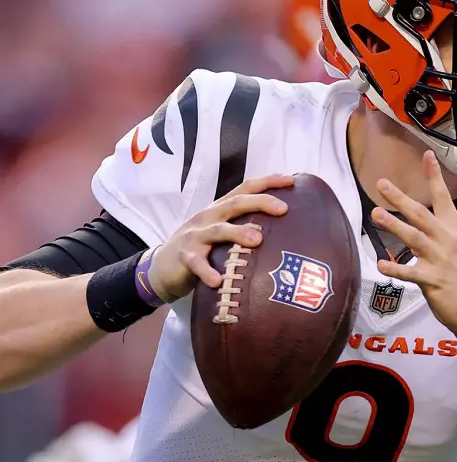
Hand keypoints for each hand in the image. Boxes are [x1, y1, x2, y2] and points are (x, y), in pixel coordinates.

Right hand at [148, 174, 293, 300]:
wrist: (161, 268)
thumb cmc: (201, 249)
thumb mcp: (222, 232)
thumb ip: (244, 228)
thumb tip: (282, 230)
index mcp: (220, 209)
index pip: (246, 188)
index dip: (268, 182)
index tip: (291, 180)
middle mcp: (209, 217)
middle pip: (236, 203)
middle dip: (260, 203)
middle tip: (283, 209)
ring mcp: (195, 235)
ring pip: (218, 230)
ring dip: (238, 233)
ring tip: (257, 239)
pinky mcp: (184, 257)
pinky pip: (196, 263)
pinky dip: (207, 272)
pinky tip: (217, 281)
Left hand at [371, 151, 456, 333]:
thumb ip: (441, 231)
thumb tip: (421, 220)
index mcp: (455, 229)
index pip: (443, 198)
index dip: (434, 176)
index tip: (427, 155)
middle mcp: (448, 240)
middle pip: (422, 214)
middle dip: (401, 198)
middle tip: (383, 185)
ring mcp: (441, 259)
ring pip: (414, 237)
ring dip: (394, 225)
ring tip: (376, 214)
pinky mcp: (433, 280)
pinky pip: (410, 273)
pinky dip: (395, 268)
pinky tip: (380, 264)